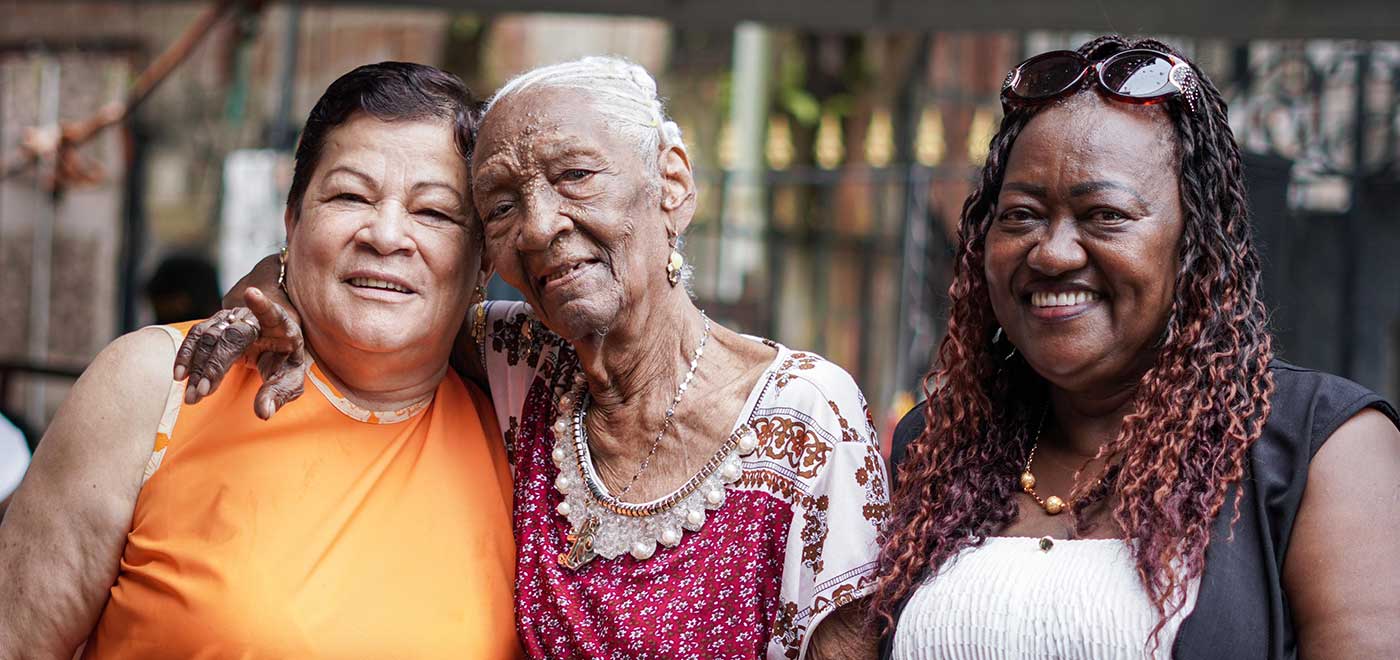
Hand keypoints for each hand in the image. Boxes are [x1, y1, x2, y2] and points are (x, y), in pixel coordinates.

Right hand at [173, 287, 306, 419]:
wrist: (273, 341)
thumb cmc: (284, 361)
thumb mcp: (290, 378)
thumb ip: (279, 394)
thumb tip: (263, 413)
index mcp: (280, 326)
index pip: (271, 312)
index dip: (262, 303)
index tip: (252, 293)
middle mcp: (252, 318)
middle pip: (231, 335)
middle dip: (215, 364)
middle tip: (202, 392)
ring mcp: (231, 319)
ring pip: (209, 336)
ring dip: (197, 365)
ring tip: (192, 394)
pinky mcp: (215, 325)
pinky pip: (196, 337)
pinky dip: (187, 355)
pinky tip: (180, 376)